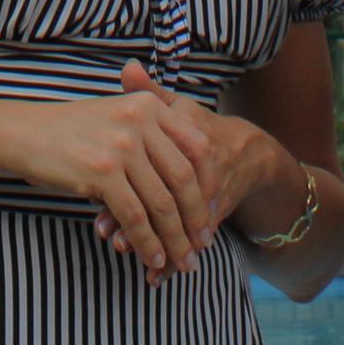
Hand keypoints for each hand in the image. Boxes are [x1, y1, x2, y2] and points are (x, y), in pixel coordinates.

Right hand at [0, 76, 224, 282]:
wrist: (21, 133)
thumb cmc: (68, 132)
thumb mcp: (116, 118)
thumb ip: (150, 138)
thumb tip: (187, 187)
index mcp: (150, 106)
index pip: (198, 148)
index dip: (210, 185)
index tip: (212, 212)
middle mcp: (141, 121)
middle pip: (184, 179)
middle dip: (197, 218)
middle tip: (202, 246)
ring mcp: (122, 146)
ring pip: (162, 203)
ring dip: (176, 239)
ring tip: (183, 262)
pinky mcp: (102, 172)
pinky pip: (135, 216)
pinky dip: (148, 243)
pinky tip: (153, 259)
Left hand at [116, 60, 281, 243]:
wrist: (246, 154)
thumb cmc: (198, 129)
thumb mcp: (176, 108)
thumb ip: (148, 92)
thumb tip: (128, 67)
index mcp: (187, 137)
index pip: (152, 165)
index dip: (125, 184)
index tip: (98, 198)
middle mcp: (200, 167)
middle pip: (166, 201)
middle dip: (138, 223)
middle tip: (110, 238)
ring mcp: (209, 194)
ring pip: (180, 226)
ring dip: (156, 245)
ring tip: (129, 257)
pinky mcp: (215, 216)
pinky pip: (191, 241)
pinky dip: (173, 261)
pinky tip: (155, 277)